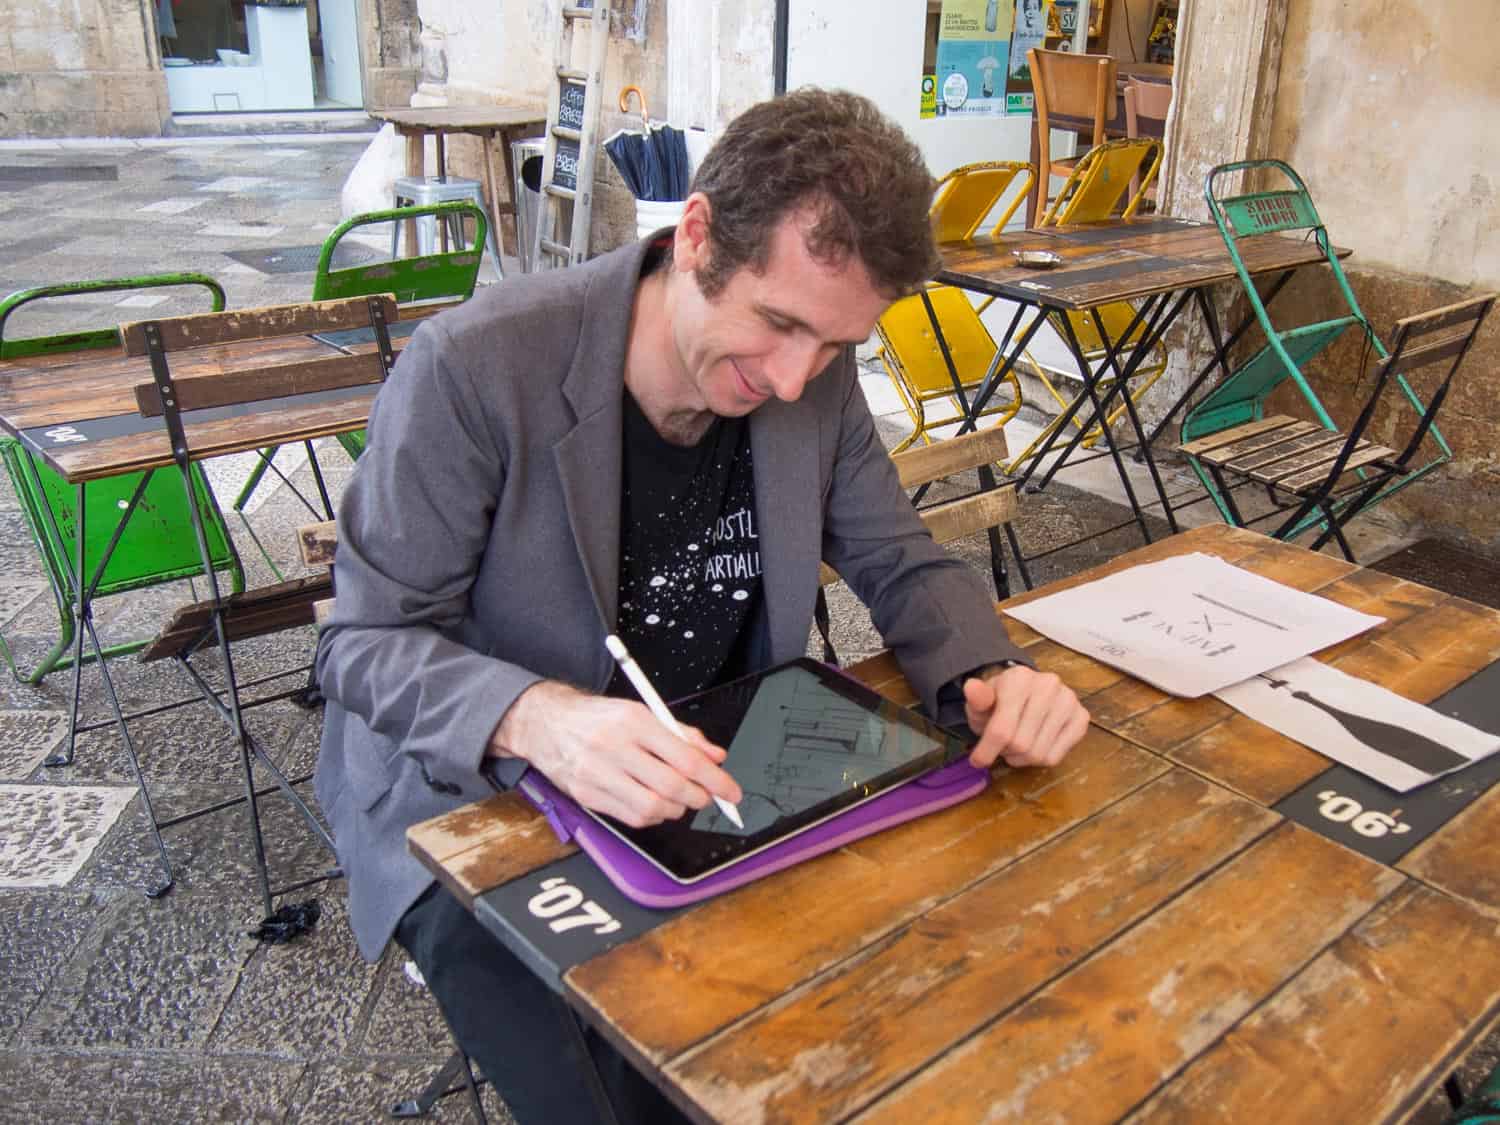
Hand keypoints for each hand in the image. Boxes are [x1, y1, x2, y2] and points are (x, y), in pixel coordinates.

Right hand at [488, 680, 741, 827]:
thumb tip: (715, 756)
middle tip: (707, 796)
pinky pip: (631, 817)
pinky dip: (652, 817)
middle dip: (699, 797)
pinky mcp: (586, 795)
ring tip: (678, 799)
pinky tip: (655, 804)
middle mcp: (614, 748)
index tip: (731, 791)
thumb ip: (681, 734)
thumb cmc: (598, 717)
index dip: (714, 779)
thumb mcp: (641, 711)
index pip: (685, 758)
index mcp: (633, 722)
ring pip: (652, 808)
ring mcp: (597, 774)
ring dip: (675, 809)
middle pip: (671, 786)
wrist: (546, 723)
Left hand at [963, 664, 1088, 769]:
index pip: (1002, 728)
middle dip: (1005, 752)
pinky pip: (1056, 757)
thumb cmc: (1000, 700)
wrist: (1027, 693)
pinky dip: (1040, 759)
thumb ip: (976, 699)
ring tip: (1016, 744)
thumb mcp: (982, 701)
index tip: (977, 761)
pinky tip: (1035, 744)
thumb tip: (971, 687)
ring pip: (1039, 754)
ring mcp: (1068, 700)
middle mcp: (1048, 685)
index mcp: (1019, 678)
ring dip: (1021, 758)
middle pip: (1021, 745)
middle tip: (1001, 745)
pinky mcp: (1081, 717)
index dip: (987, 750)